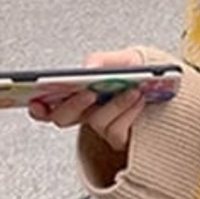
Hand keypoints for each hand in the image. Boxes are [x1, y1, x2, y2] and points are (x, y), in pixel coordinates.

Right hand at [28, 48, 145, 153]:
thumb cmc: (136, 73)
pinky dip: (128, 112)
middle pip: (62, 118)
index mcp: (75, 94)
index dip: (37, 107)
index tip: (35, 101)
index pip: (45, 106)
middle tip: (90, 93)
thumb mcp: (121, 61)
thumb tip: (89, 67)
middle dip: (74, 105)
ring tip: (132, 90)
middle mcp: (83, 113)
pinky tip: (138, 99)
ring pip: (95, 123)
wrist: (164, 87)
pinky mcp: (118, 138)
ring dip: (114, 105)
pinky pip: (116, 132)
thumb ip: (104, 60)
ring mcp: (100, 127)